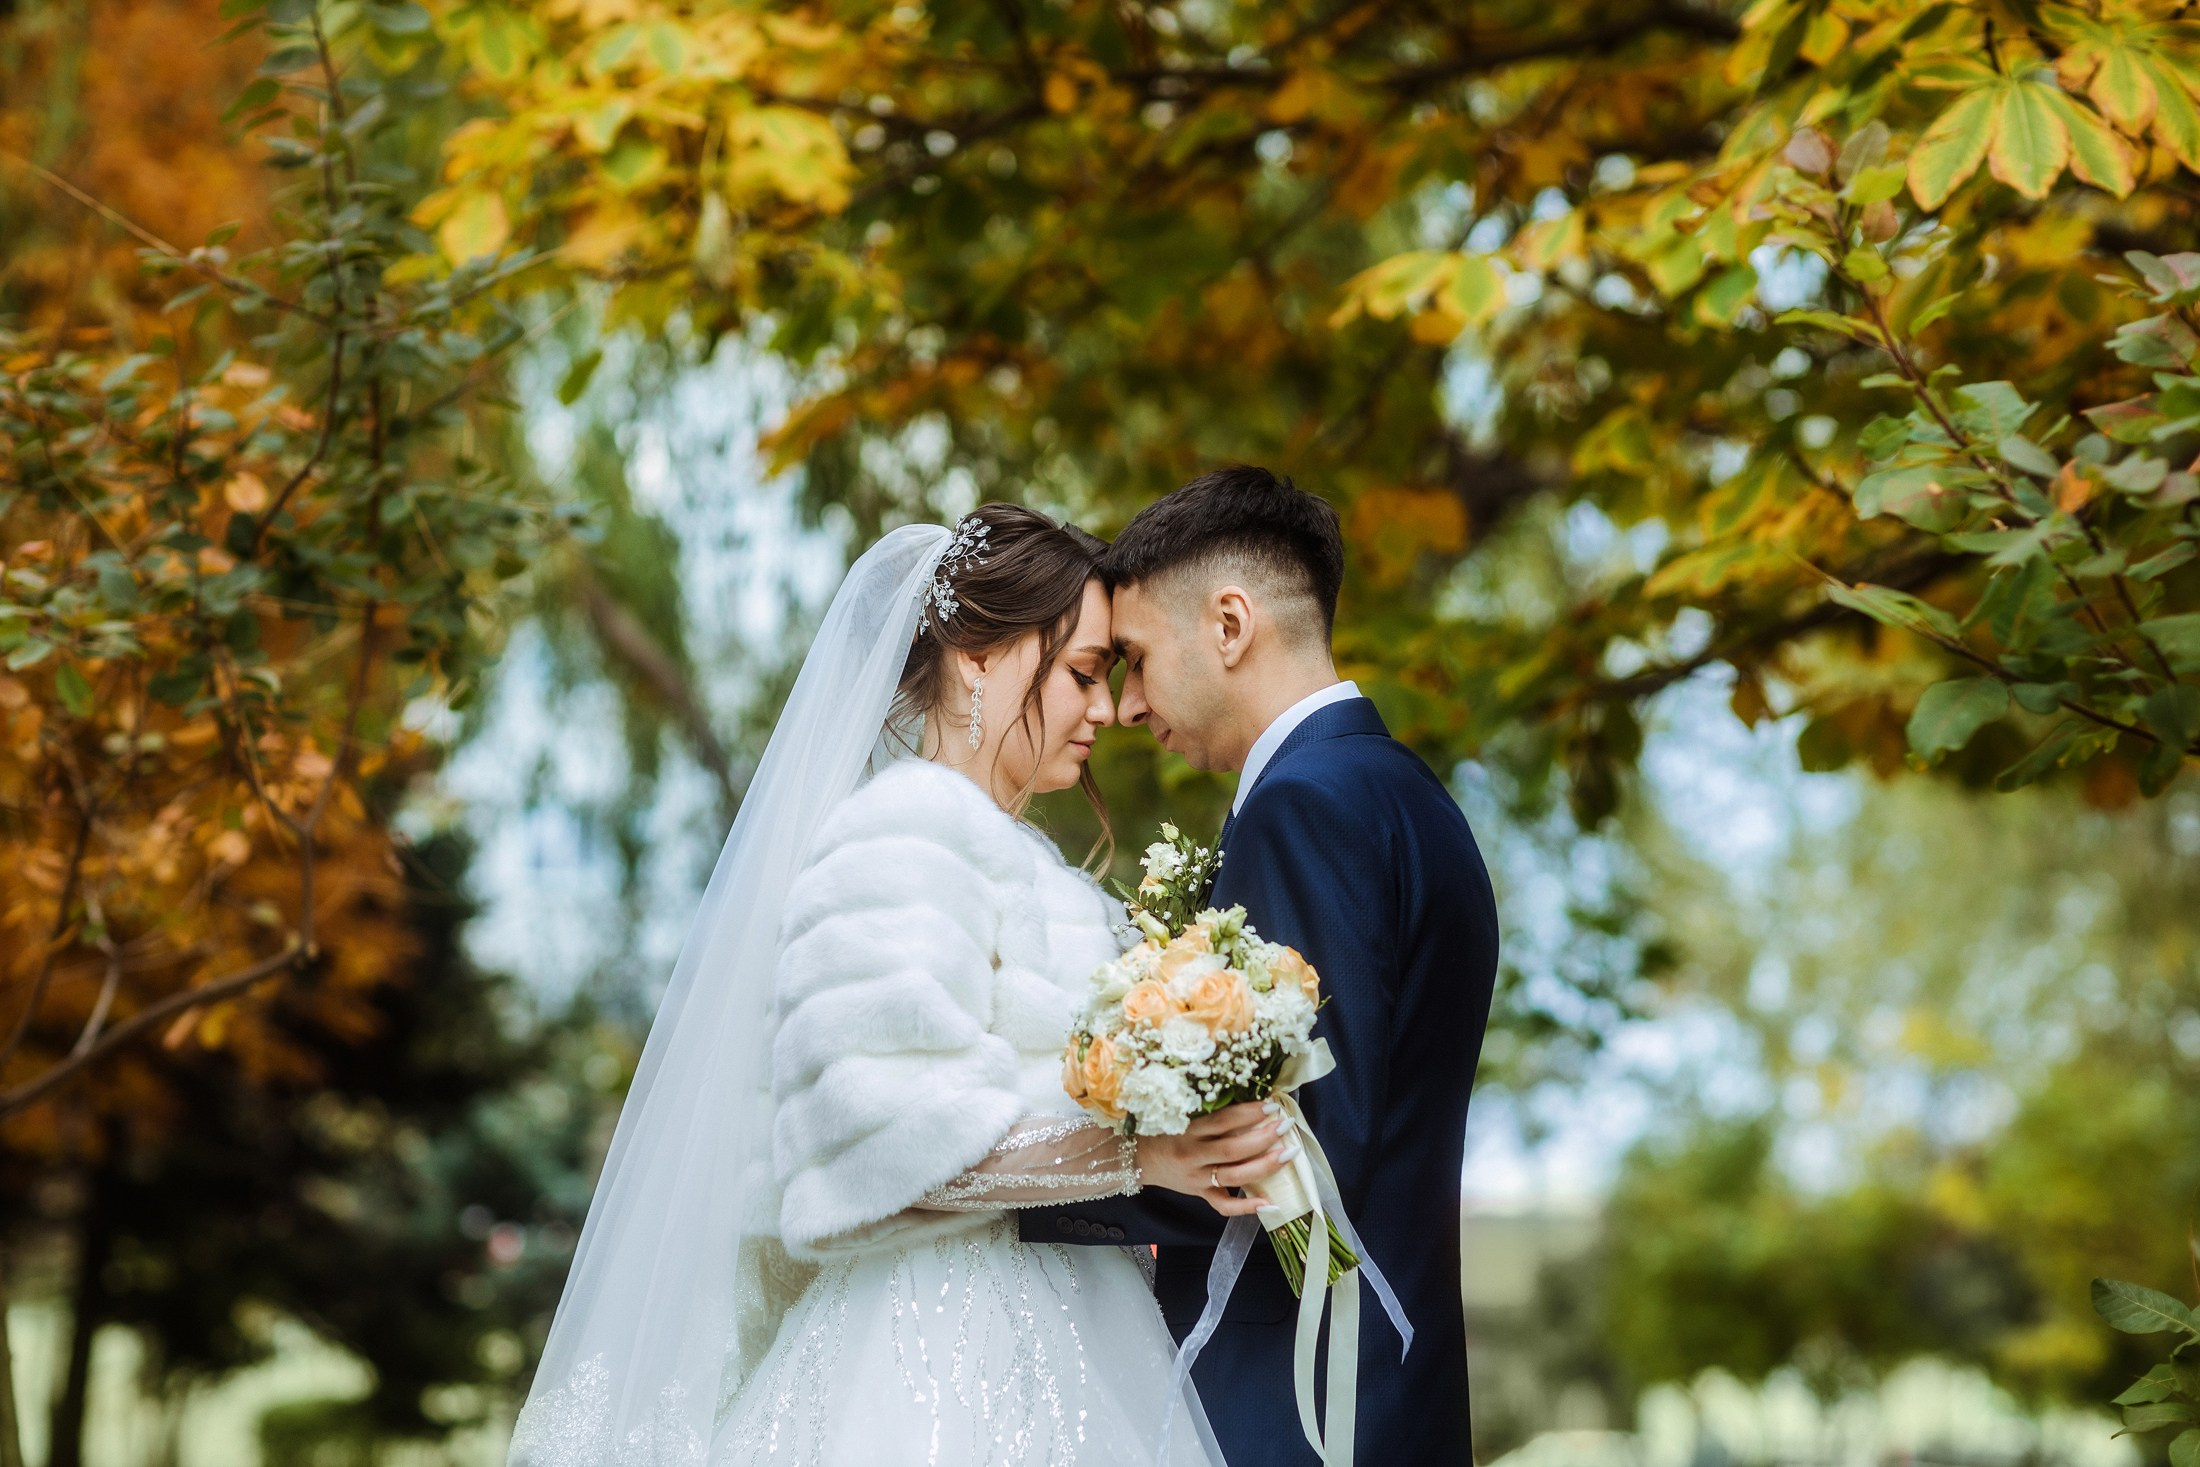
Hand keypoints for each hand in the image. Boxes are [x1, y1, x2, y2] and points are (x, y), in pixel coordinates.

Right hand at [1135, 1102, 1297, 1216]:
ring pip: (1234, 1175)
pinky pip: (1224, 1205)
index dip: (1249, 1112)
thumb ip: (1210, 1113)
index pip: (1223, 1120)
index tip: (1272, 1104)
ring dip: (1264, 1165)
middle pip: (1232, 1149)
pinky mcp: (1199, 1194)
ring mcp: (1196, 1178)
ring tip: (1287, 1153)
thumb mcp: (1180, 1115)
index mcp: (1188, 1130)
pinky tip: (1270, 1203)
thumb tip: (1250, 1103)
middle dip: (1263, 1137)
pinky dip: (1247, 1206)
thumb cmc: (1163, 1131)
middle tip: (1285, 1125)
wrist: (1137, 1158)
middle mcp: (1192, 1155)